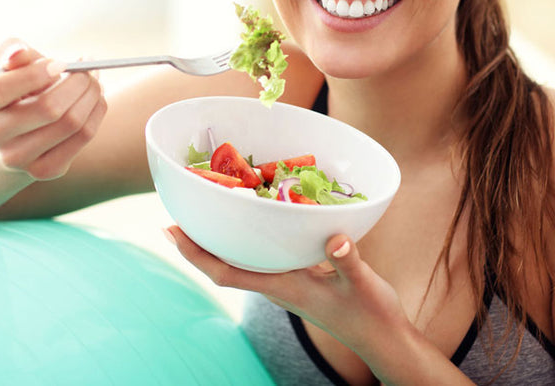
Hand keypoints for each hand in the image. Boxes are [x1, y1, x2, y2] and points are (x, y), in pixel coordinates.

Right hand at [0, 39, 107, 180]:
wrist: (16, 136)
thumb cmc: (19, 89)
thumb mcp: (11, 68)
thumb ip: (13, 52)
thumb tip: (17, 52)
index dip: (34, 74)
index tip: (61, 64)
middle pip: (48, 108)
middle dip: (78, 81)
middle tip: (90, 66)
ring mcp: (18, 157)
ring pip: (72, 122)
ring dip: (92, 94)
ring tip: (95, 80)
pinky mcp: (45, 170)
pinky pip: (84, 136)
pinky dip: (96, 112)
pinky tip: (95, 100)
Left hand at [164, 226, 410, 371]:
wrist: (383, 340)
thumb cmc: (372, 316)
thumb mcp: (364, 285)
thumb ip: (349, 262)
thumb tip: (335, 240)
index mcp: (283, 288)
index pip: (226, 273)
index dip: (196, 254)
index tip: (171, 231)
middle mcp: (278, 286)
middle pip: (224, 266)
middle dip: (197, 244)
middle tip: (174, 215)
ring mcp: (287, 283)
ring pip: (241, 262)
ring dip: (219, 242)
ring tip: (203, 215)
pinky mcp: (300, 279)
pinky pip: (263, 258)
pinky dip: (248, 241)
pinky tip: (250, 223)